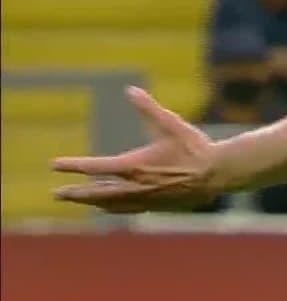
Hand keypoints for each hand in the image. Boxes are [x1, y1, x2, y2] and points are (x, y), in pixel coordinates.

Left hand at [51, 87, 220, 212]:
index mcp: (134, 165)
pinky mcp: (157, 206)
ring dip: (92, 202)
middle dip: (75, 193)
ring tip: (79, 201)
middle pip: (97, 192)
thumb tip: (130, 90)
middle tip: (56, 194)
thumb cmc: (194, 147)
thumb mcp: (171, 124)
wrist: (218, 173)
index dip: (73, 166)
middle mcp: (135, 186)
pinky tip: (109, 208)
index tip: (54, 165)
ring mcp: (146, 199)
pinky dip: (113, 208)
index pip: (95, 167)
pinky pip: (128, 209)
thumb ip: (148, 108)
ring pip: (111, 204)